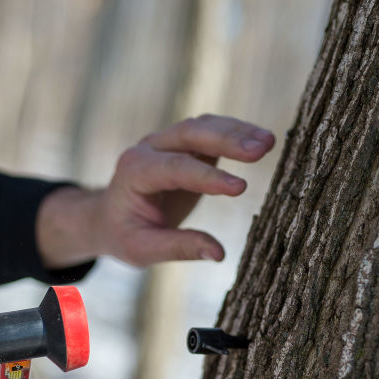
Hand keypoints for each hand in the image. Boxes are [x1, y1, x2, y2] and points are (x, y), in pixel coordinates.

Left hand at [36, 114, 275, 268]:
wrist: (109, 216)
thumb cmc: (124, 234)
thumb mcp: (142, 249)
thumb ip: (179, 248)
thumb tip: (219, 253)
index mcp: (135, 171)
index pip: (175, 169)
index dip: (208, 177)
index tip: (240, 188)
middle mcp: (150, 148)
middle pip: (191, 133)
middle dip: (227, 139)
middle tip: (262, 148)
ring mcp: (168, 142)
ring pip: (204, 126)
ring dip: (237, 131)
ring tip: (269, 142)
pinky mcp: (185, 144)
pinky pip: (211, 130)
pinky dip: (236, 132)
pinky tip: (261, 141)